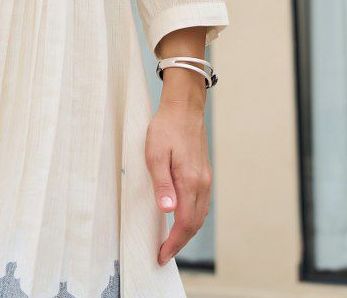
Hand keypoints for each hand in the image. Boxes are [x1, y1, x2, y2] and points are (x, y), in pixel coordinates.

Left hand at [145, 91, 211, 265]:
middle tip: (164, 253)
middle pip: (194, 224)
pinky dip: (193, 218)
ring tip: (172, 241)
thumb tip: (167, 210)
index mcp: (190, 182)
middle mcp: (202, 184)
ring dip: (187, 231)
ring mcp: (205, 178)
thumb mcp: (155, 154)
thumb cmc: (166, 128)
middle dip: (180, 242)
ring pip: (200, 215)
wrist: (184, 107)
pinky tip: (182, 217)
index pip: (184, 223)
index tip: (162, 255)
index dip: (174, 243)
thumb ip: (162, 183)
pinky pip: (201, 203)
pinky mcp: (203, 173)